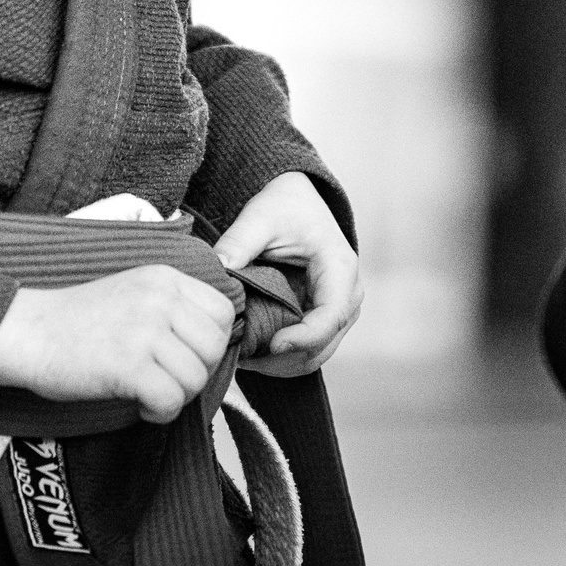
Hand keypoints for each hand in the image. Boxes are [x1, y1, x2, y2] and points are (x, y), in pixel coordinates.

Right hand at [0, 265, 235, 424]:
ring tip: (149, 394)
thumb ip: (173, 308)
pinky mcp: (128, 364)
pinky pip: (171, 400)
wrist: (28, 332)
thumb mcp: (134, 294)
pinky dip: (160, 413)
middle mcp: (159, 299)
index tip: (186, 357)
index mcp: (164, 278)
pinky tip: (140, 406)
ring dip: (177, 396)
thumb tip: (214, 344)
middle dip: (197, 373)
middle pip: (214, 347)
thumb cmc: (78, 322)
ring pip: (195, 377)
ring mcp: (144, 330)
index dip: (211, 342)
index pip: (222, 311)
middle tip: (167, 380)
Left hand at [214, 172, 361, 375]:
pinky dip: (279, 359)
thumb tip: (216, 270)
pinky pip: (306, 352)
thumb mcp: (259, 217)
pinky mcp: (323, 321)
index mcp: (340, 268)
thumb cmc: (283, 207)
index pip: (331, 316)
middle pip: (322, 346)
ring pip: (314, 356)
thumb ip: (238, 242)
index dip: (303, 337)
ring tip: (240, 355)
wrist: (296, 202)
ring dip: (278, 363)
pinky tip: (249, 351)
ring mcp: (338, 312)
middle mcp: (348, 296)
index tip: (270, 345)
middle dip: (282, 359)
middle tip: (240, 355)